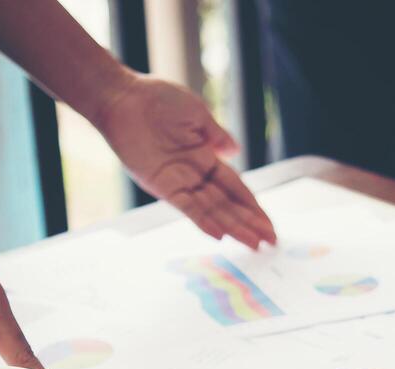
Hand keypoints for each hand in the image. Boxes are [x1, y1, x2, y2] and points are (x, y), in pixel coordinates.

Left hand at [92, 72, 275, 249]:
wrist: (124, 97)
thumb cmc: (157, 98)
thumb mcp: (197, 114)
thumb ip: (217, 136)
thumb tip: (236, 152)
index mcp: (206, 157)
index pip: (235, 188)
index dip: (253, 206)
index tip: (268, 224)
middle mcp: (194, 175)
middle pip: (228, 205)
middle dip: (250, 223)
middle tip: (270, 242)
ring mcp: (179, 182)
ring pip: (213, 211)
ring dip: (234, 228)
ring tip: (254, 245)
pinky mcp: (162, 185)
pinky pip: (187, 207)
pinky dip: (203, 221)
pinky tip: (221, 235)